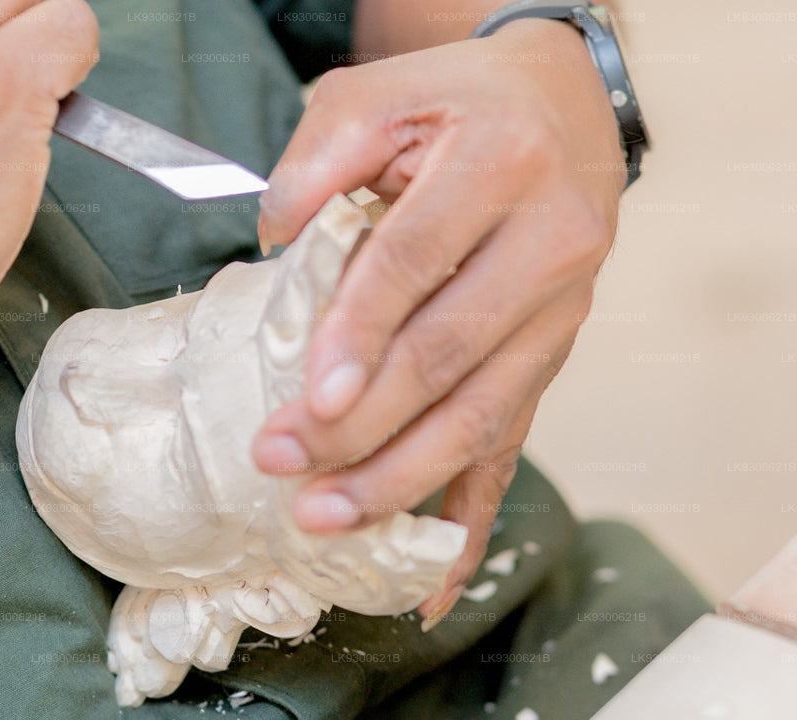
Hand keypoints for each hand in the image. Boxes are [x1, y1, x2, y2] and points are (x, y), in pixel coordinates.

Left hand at [251, 20, 625, 622]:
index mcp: (503, 168)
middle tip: (281, 464)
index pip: (418, 265)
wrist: (560, 111)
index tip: (313, 398)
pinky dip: (469, 521)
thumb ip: (320, 152)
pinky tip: (430, 585)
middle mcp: (551, 247)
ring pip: (481, 417)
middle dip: (362, 424)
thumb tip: (276, 234)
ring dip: (401, 479)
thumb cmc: (455, 104)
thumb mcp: (380, 91)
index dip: (363, 334)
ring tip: (325, 518)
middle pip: (449, 357)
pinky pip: (510, 448)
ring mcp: (558, 316)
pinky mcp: (546, 361)